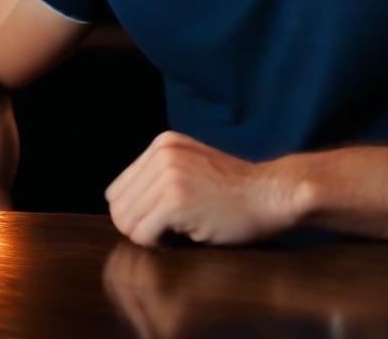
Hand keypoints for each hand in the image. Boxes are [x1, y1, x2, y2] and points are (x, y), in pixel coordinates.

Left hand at [104, 131, 298, 245]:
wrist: (271, 194)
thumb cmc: (233, 191)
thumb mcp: (190, 167)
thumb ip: (156, 176)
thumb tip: (117, 207)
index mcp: (163, 143)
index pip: (118, 190)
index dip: (138, 212)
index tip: (166, 217)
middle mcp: (162, 153)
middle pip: (119, 208)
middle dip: (142, 225)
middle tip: (174, 226)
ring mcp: (169, 174)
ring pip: (128, 223)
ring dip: (152, 235)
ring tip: (182, 228)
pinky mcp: (176, 199)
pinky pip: (144, 236)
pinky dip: (161, 244)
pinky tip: (187, 233)